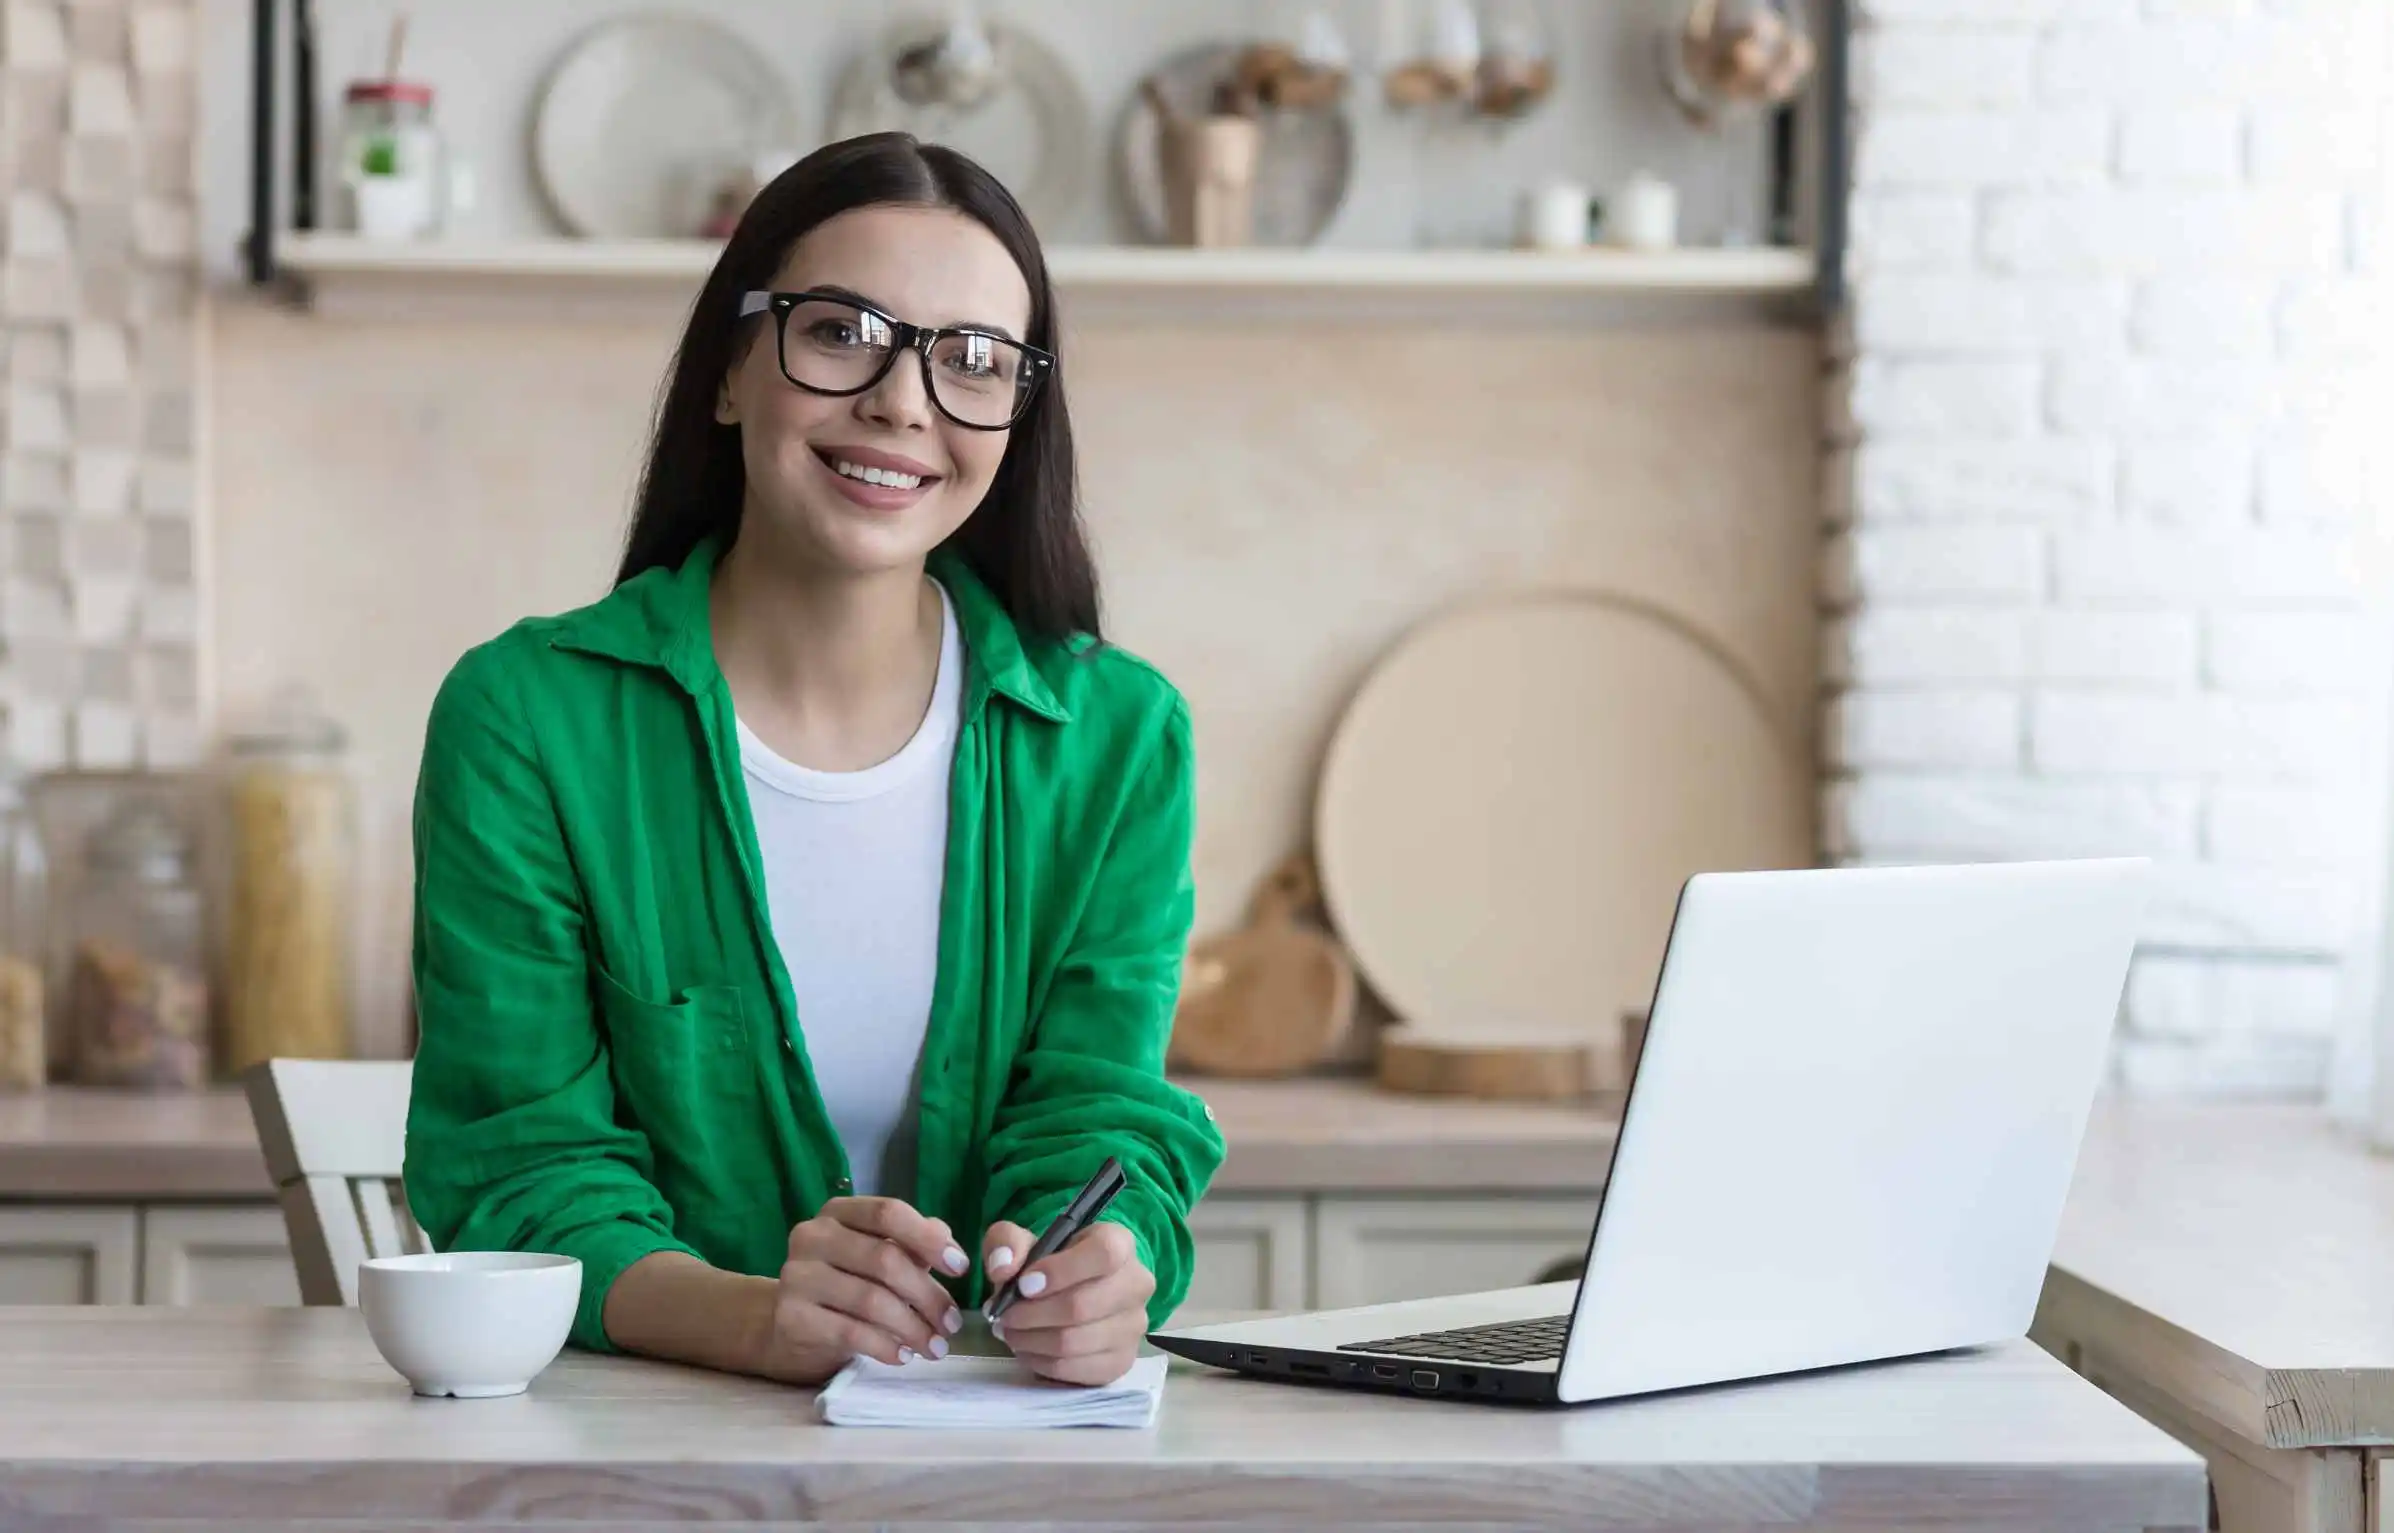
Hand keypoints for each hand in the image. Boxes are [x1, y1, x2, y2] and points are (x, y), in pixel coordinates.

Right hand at [763, 1196, 970, 1381]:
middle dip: (928, 1295)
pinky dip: (885, 1346)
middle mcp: (812, 1236)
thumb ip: (912, 1243)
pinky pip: (851, 1332)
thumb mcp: (877, 1255)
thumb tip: (947, 1242)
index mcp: (838, 1212)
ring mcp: (797, 1276)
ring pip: (871, 1300)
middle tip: (952, 1324)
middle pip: (884, 1259)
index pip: (888, 1212)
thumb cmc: (844, 1283)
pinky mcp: (792, 1316)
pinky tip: (903, 1356)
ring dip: (912, 1327)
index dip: (928, 1239)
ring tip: (934, 1347)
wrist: (788, 1323)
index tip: (960, 1268)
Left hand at [981, 1219, 1154, 1385]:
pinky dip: (1041, 1362)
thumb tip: (1002, 1268)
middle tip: (1005, 1316)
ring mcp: (1134, 1326)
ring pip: (1074, 1342)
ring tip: (1011, 1332)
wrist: (1070, 1292)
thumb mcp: (1022, 1241)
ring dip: (1031, 1340)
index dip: (1061, 1270)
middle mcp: (1136, 1283)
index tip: (1024, 1285)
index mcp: (1119, 1243)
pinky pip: (1075, 1369)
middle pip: (1083, 1305)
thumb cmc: (1049, 1263)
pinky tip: (1028, 1348)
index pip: (1103, 1253)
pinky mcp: (1122, 1360)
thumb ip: (1007, 1243)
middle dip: (1032, 1314)